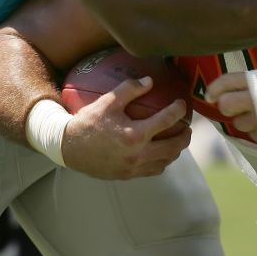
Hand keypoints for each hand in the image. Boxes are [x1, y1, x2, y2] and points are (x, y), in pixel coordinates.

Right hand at [61, 77, 191, 179]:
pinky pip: (153, 171)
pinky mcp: (128, 175)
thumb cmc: (87, 122)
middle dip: (185, 136)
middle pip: (173, 147)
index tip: (182, 104)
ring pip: (165, 162)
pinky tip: (160, 153)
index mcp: (135, 135)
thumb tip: (150, 81)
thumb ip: (130, 89)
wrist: (68, 148)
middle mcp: (137, 154)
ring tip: (177, 140)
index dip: (178, 110)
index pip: (167, 120)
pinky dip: (161, 162)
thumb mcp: (107, 101)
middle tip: (188, 127)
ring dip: (175, 151)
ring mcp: (133, 167)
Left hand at [204, 72, 256, 146]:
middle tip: (237, 109)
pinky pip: (254, 135)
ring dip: (246, 122)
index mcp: (256, 79)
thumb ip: (247, 85)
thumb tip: (221, 94)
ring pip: (238, 124)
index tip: (210, 96)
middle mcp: (255, 96)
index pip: (225, 81)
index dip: (214, 89)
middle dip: (227, 109)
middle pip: (225, 105)